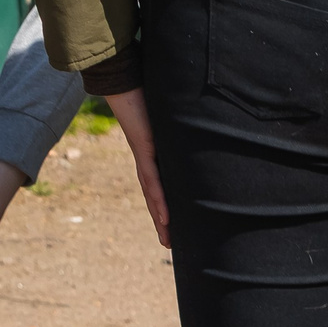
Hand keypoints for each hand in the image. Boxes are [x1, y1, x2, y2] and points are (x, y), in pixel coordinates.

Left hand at [106, 87, 169, 247]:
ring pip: (153, 196)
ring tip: (167, 241)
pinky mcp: (144, 150)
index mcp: (153, 155)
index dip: (166, 206)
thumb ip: (183, 123)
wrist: (124, 81)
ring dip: (160, 220)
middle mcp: (147, 161)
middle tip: (169, 245)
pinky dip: (159, 200)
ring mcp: (145, 157)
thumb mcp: (171, 115)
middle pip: (154, 198)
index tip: (174, 225)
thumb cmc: (145, 93)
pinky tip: (165, 218)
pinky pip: (152, 180)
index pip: (160, 186)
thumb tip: (204, 122)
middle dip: (162, 222)